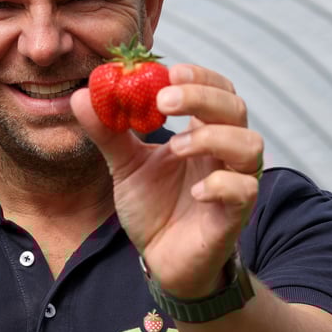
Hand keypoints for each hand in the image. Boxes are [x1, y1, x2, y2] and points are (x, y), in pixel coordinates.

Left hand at [71, 63, 262, 297]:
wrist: (161, 259)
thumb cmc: (153, 207)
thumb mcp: (125, 165)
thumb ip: (108, 132)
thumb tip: (82, 96)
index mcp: (202, 131)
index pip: (215, 88)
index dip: (197, 77)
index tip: (166, 72)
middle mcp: (225, 151)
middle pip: (234, 107)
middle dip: (201, 97)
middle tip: (162, 100)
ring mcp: (235, 181)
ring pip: (249, 144)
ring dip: (213, 137)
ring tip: (176, 147)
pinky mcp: (235, 214)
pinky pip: (244, 191)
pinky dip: (222, 185)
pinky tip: (195, 192)